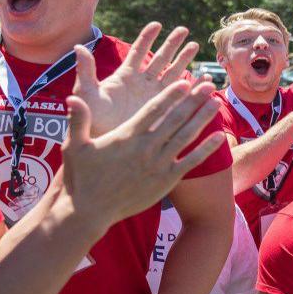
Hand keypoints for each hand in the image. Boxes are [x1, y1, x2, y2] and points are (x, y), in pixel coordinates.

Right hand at [62, 79, 223, 226]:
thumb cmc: (82, 178)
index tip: (185, 82)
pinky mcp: (166, 181)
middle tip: (208, 85)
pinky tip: (220, 137)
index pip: (154, 109)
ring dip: (202, 118)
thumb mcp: (75, 146)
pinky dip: (206, 149)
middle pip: (176, 118)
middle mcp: (146, 147)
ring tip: (215, 103)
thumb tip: (72, 96)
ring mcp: (158, 164)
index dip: (171, 94)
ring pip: (186, 136)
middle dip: (194, 100)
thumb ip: (78, 119)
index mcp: (127, 135)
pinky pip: (191, 162)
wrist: (90, 211)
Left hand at [73, 23, 199, 137]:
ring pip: (172, 73)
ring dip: (184, 60)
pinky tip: (204, 79)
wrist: (107, 147)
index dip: (147, 38)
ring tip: (195, 46)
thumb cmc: (93, 121)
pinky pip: (181, 96)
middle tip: (184, 31)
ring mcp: (155, 97)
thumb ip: (86, 71)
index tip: (157, 25)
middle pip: (159, 58)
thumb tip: (78, 46)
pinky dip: (193, 87)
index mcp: (125, 77)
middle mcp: (142, 84)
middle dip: (172, 44)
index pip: (138, 52)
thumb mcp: (87, 94)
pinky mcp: (165, 110)